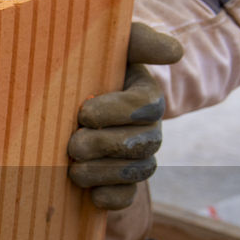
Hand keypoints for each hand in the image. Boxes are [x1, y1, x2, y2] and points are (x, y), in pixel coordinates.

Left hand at [68, 22, 181, 209]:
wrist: (63, 103)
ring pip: (135, 172)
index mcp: (145, 96)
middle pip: (141, 143)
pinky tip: (91, 193)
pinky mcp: (121, 183)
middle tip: (73, 144)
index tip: (83, 112)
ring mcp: (137, 158)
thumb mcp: (111, 46)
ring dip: (102, 172)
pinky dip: (109, 198)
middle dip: (104, 146)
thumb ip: (140, 41)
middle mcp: (147, 128)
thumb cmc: (86, 69)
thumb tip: (175, 52)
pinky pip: (125, 197)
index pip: (146, 105)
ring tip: (74, 168)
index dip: (115, 112)